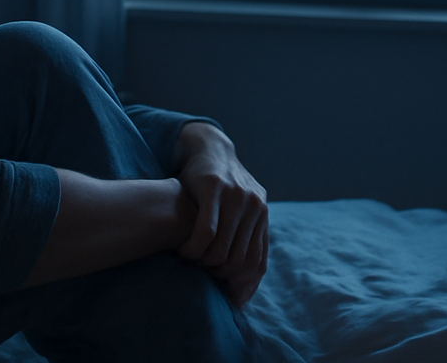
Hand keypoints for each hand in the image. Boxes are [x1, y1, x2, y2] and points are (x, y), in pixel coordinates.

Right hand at [172, 123, 268, 306]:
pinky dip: (195, 248)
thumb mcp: (238, 208)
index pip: (257, 262)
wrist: (209, 146)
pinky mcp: (214, 187)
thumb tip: (243, 283)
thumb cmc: (218, 185)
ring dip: (204, 263)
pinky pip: (207, 232)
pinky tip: (185, 249)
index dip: (243, 286)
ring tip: (192, 261)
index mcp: (262, 214)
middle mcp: (254, 205)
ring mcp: (236, 196)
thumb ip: (244, 236)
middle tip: (203, 273)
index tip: (229, 299)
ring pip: (222, 250)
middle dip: (219, 274)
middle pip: (239, 260)